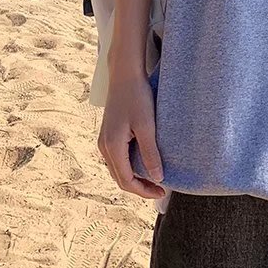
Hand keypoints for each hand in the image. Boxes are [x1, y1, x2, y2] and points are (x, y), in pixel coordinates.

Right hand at [98, 62, 165, 199]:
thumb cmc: (137, 97)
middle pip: (120, 178)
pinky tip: (145, 162)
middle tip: (161, 189)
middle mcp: (104, 147)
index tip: (162, 192)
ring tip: (155, 178)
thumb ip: (150, 152)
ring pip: (119, 168)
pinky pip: (118, 158)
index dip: (144, 191)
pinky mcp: (109, 134)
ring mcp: (105, 141)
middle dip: (140, 187)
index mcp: (112, 147)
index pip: (126, 181)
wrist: (124, 75)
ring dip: (135, 177)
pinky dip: (131, 166)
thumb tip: (157, 178)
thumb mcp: (147, 125)